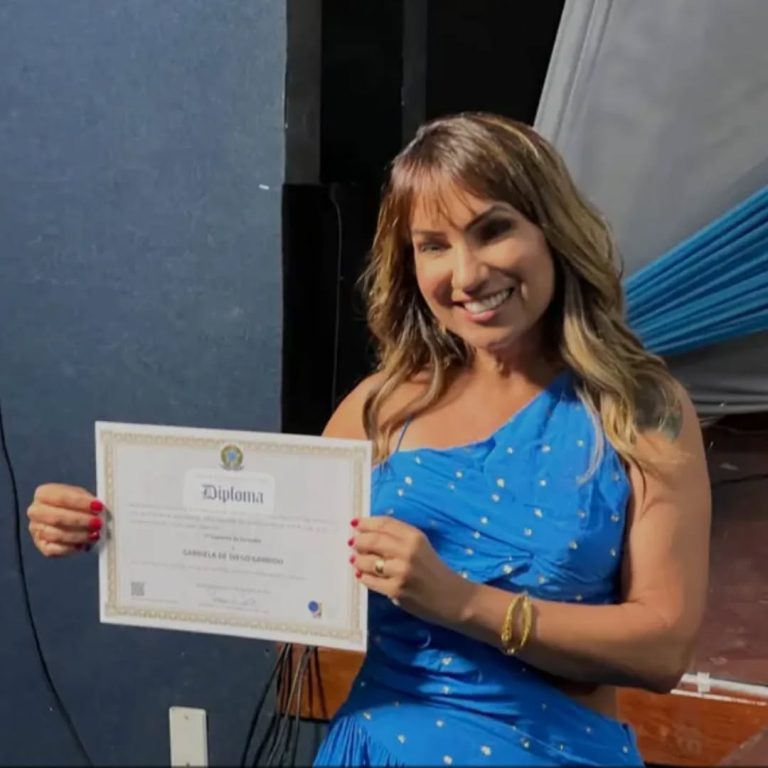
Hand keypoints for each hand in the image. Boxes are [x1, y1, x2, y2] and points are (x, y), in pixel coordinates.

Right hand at [27, 483, 103, 556]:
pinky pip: (54, 550)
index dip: (81, 503)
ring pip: (56, 535)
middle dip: (80, 521)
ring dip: (78, 536)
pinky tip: (83, 545)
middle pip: (56, 517)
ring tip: (95, 534)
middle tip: (98, 523)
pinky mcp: (41, 545)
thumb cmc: (74, 504)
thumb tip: (99, 509)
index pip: (61, 498)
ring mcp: (36, 529)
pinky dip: (70, 548)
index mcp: (43, 494)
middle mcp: (36, 511)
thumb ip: (88, 501)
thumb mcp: (81, 495)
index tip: (98, 506)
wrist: (67, 517)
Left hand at [349, 516, 472, 625]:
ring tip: (355, 560)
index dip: (366, 522)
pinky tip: (362, 574)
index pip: (384, 524)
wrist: (453, 598)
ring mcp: (401, 572)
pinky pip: (370, 581)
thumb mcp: (420, 546)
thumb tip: (366, 533)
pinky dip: (363, 577)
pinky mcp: (396, 591)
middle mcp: (407, 551)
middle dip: (358, 541)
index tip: (355, 524)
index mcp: (415, 536)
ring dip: (357, 560)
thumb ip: (398, 538)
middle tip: (353, 544)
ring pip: (367, 561)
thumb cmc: (434, 570)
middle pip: (372, 540)